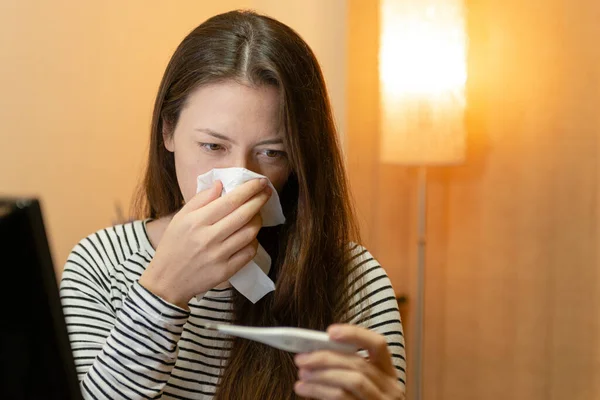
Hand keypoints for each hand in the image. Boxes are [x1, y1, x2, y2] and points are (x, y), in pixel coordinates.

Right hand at [139, 178, 270, 308]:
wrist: (167, 281)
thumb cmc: (173, 245)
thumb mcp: (180, 218)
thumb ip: (200, 199)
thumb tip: (220, 184)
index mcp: (196, 221)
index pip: (230, 201)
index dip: (249, 189)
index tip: (261, 181)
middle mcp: (209, 238)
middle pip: (244, 215)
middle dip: (260, 200)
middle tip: (267, 191)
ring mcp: (219, 256)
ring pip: (250, 233)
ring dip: (258, 220)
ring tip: (256, 214)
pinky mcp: (226, 271)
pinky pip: (249, 252)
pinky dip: (254, 241)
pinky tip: (249, 236)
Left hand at [294, 324, 404, 399]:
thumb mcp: (363, 384)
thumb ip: (346, 367)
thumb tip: (314, 350)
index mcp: (387, 373)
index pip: (378, 344)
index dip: (355, 334)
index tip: (330, 331)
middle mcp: (390, 388)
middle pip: (358, 364)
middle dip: (326, 358)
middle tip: (301, 358)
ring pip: (352, 381)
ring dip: (321, 375)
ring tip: (301, 375)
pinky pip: (343, 398)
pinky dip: (320, 391)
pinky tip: (305, 388)